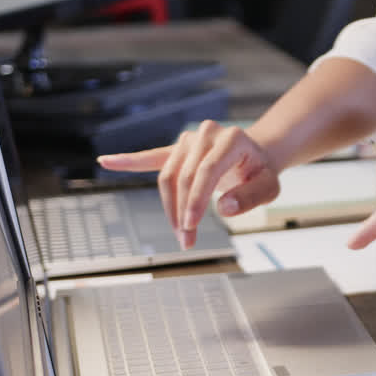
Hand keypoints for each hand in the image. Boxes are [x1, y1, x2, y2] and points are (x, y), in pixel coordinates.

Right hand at [97, 120, 280, 248]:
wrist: (255, 155)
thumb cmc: (261, 172)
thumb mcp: (269, 187)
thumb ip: (251, 197)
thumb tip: (225, 208)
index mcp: (231, 139)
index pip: (206, 171)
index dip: (196, 200)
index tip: (190, 226)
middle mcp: (206, 134)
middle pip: (184, 176)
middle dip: (183, 212)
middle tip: (187, 240)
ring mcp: (188, 140)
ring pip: (168, 176)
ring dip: (170, 208)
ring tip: (180, 234)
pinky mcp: (176, 149)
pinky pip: (151, 157)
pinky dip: (130, 161)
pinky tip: (106, 161)